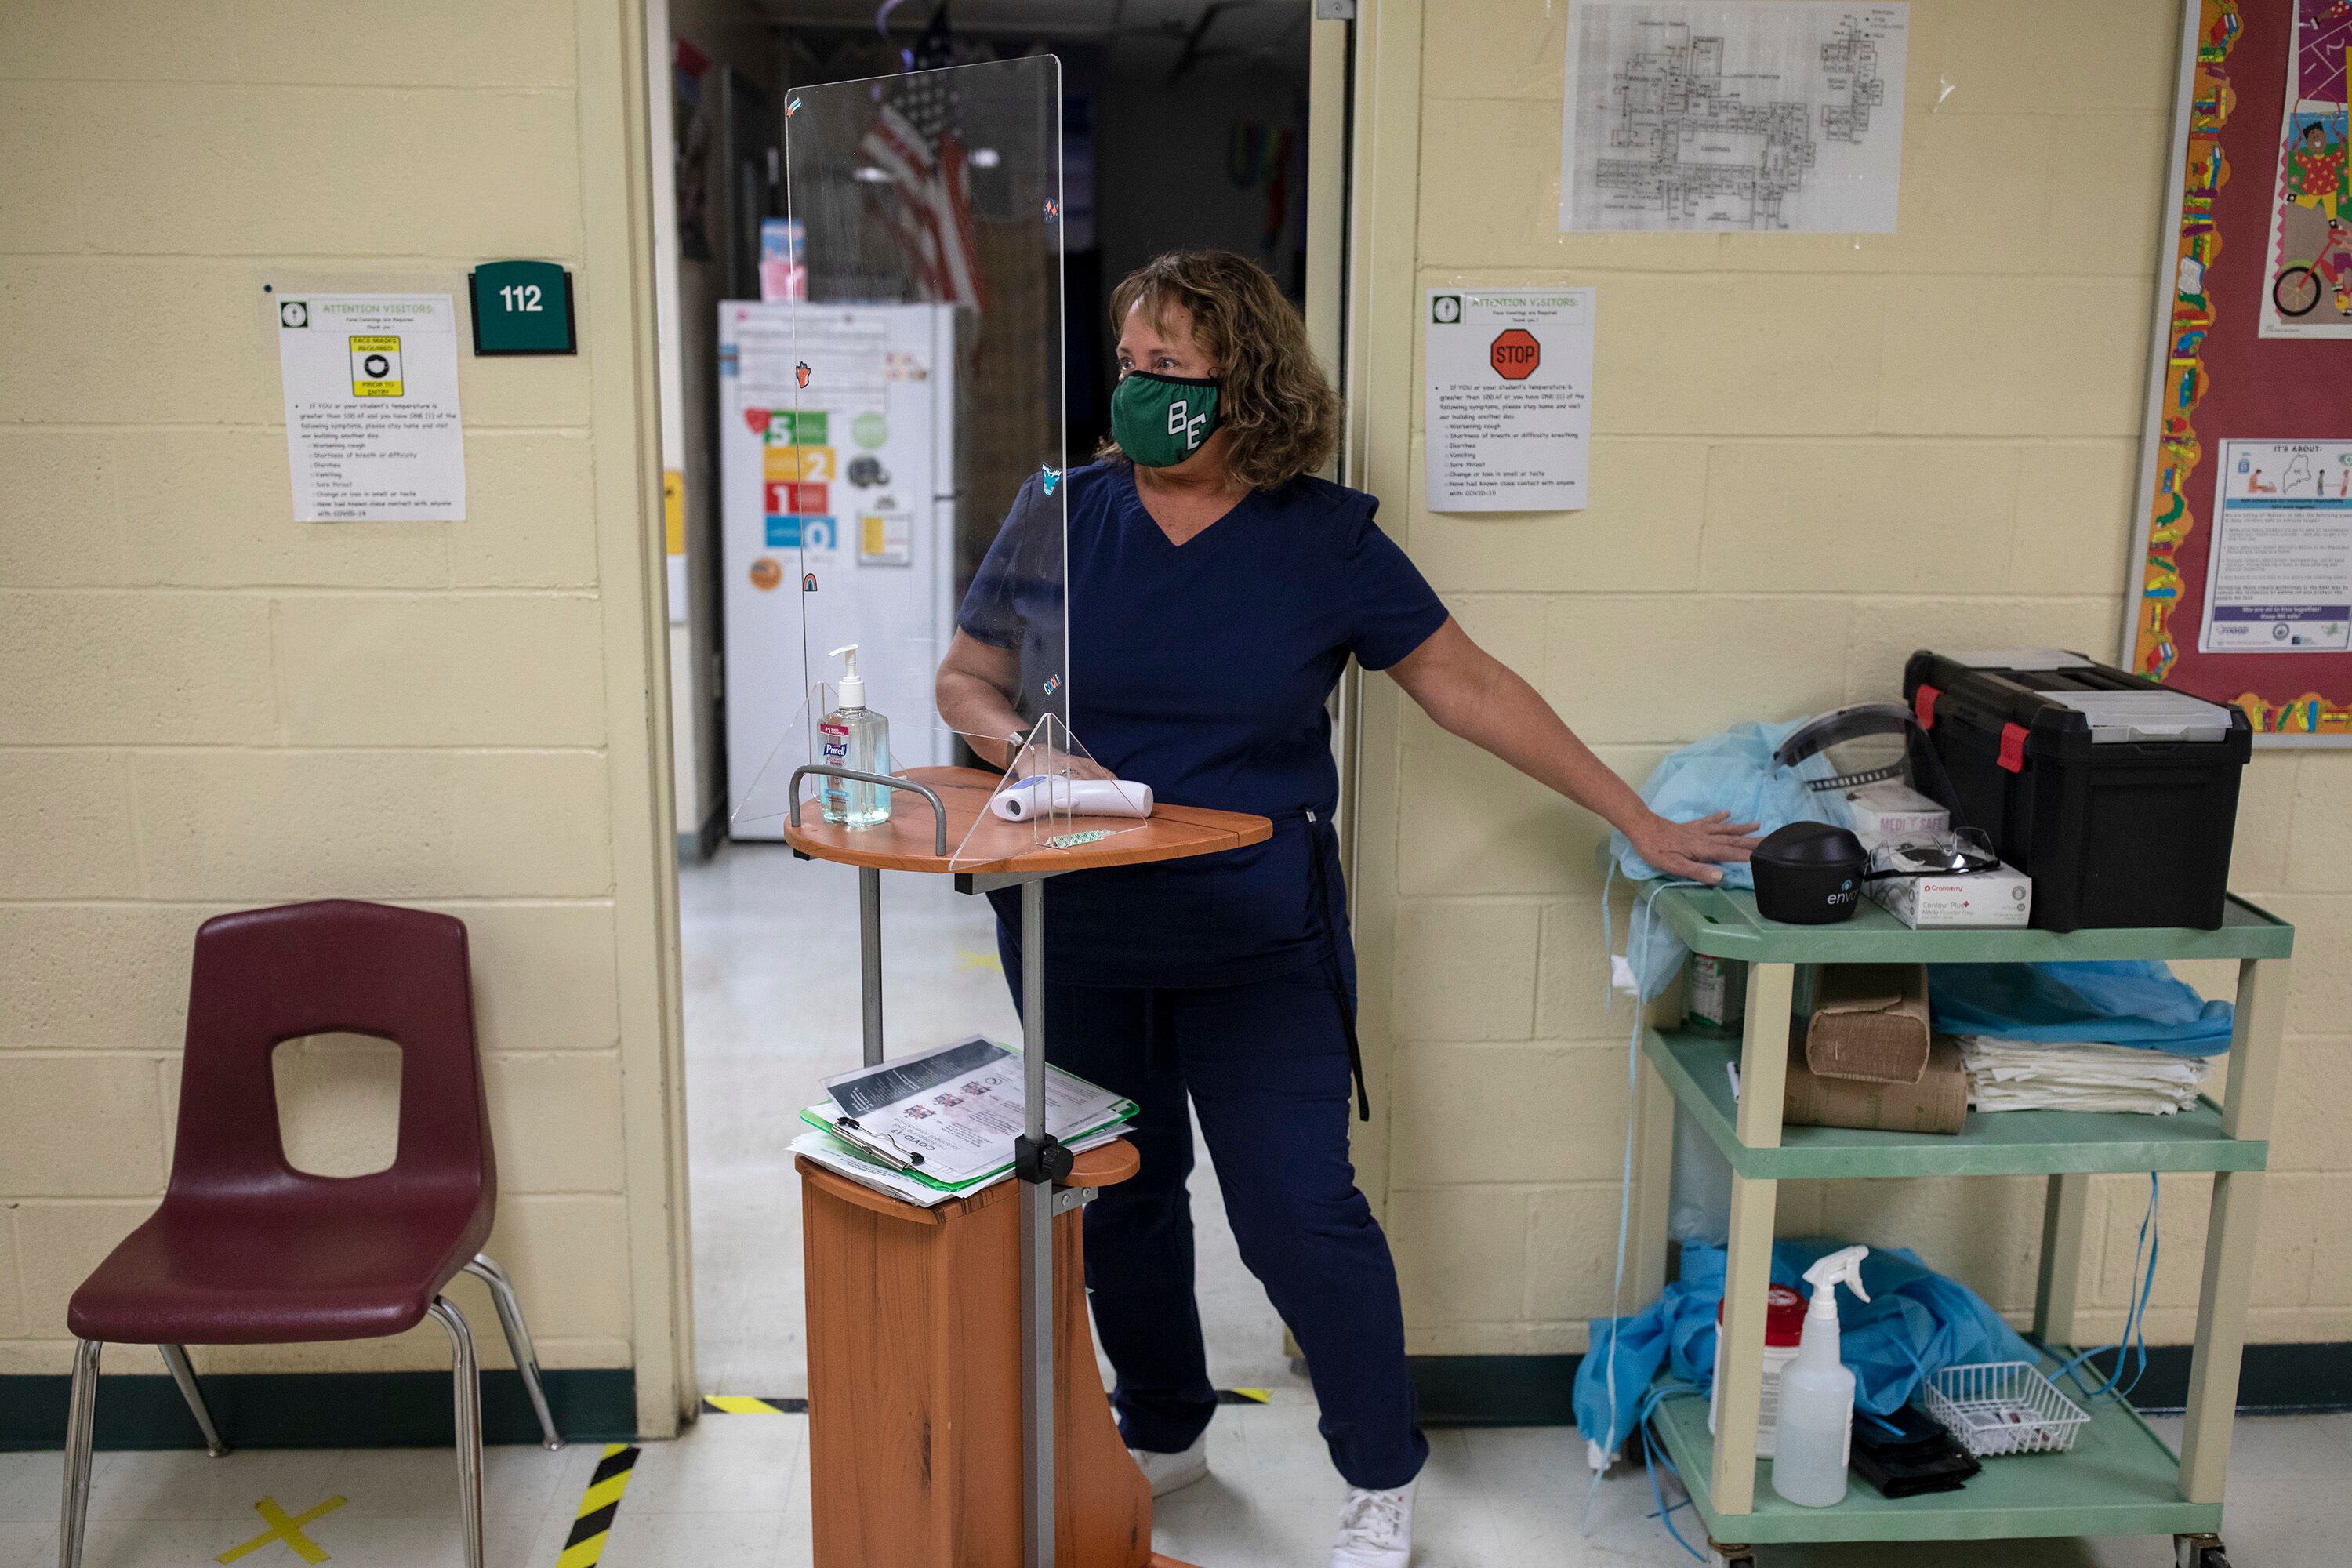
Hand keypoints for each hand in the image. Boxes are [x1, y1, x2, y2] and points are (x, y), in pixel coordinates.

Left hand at [1630, 810, 1760, 884]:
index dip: (1747, 855)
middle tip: (1771, 841)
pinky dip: (1720, 817)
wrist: (1641, 827)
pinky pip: (1709, 820)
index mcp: (1703, 849)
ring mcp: (1698, 830)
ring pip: (1724, 829)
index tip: (1766, 856)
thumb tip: (1720, 876)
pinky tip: (1727, 813)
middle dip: (1751, 841)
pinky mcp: (1690, 826)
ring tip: (1757, 825)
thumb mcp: (1674, 866)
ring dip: (1741, 828)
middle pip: (1732, 839)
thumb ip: (1697, 871)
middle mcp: (1705, 837)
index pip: (1730, 853)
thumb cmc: (1655, 850)